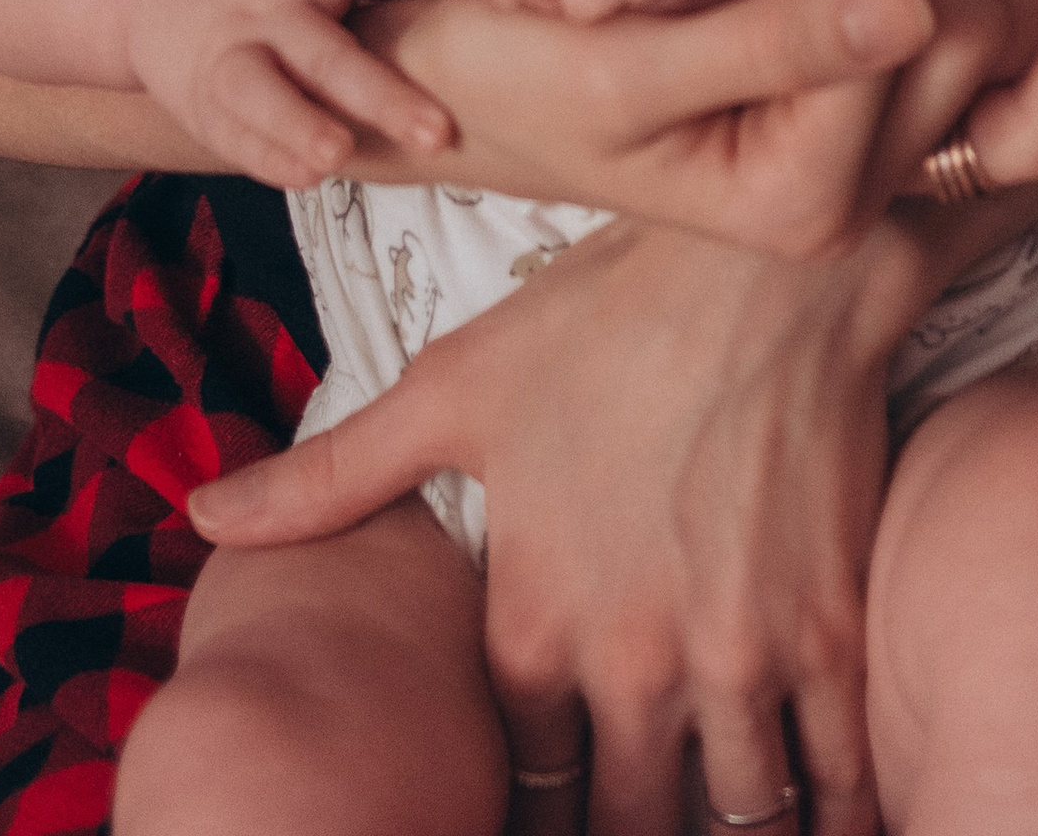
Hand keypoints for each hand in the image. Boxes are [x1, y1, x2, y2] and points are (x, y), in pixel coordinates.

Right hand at [121, 0, 457, 186]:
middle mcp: (269, 5)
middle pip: (325, 49)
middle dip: (379, 92)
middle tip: (438, 132)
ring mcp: (229, 53)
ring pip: (261, 91)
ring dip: (298, 123)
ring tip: (338, 153)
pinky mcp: (199, 99)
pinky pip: (232, 132)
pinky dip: (267, 155)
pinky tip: (306, 176)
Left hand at [194, 210, 920, 835]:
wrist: (768, 259)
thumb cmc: (605, 315)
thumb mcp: (452, 386)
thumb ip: (329, 476)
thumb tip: (201, 515)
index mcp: (532, 623)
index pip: (517, 783)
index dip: (519, 812)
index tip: (523, 817)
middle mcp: (631, 662)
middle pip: (621, 820)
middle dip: (617, 832)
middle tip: (617, 823)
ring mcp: (738, 654)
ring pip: (732, 814)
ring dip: (715, 831)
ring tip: (706, 832)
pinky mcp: (829, 628)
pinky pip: (836, 768)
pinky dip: (834, 809)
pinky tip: (830, 825)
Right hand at [358, 0, 935, 262]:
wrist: (469, 80)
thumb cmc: (520, 87)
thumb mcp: (627, 67)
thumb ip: (772, 45)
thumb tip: (915, 8)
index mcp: (801, 206)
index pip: (892, 39)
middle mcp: (847, 190)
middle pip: (961, 28)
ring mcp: (853, 141)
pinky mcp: (841, 87)